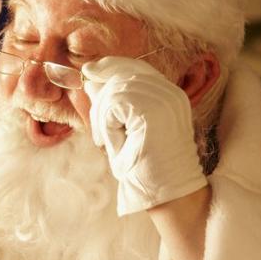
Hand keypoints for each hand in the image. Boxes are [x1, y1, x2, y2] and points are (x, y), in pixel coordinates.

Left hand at [83, 57, 206, 214]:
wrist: (166, 193)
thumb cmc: (146, 166)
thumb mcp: (124, 129)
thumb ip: (111, 103)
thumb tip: (90, 78)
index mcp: (169, 94)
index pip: (137, 67)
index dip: (110, 66)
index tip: (89, 72)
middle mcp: (171, 93)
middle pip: (123, 74)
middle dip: (100, 100)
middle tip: (98, 134)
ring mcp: (165, 100)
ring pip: (115, 90)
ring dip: (101, 117)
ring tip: (105, 142)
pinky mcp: (154, 112)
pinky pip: (114, 105)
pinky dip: (106, 125)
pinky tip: (111, 143)